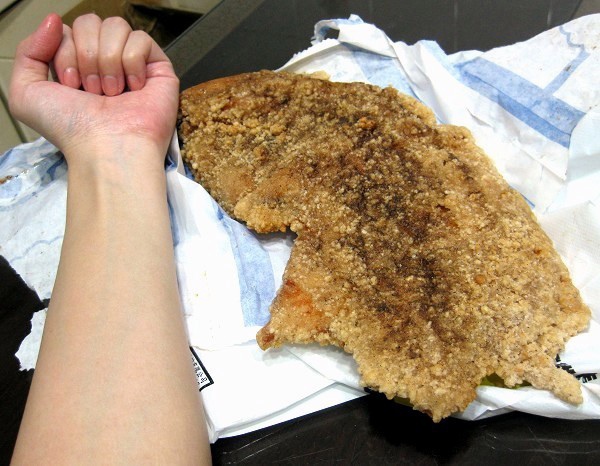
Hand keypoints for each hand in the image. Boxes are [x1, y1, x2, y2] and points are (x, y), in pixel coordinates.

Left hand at [9, 13, 178, 170]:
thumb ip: (29, 51)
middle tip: (93, 91)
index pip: (68, 29)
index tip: (71, 86)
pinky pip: (141, 39)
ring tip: (113, 92)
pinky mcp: (158, 69)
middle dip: (86, 55)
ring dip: (108, 61)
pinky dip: (131, 62)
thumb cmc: (71, 128)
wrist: (107, 146)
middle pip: (90, 22)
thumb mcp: (27, 92)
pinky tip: (134, 88)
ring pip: (116, 26)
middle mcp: (104, 63)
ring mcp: (132, 64)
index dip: (65, 52)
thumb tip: (55, 20)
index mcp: (77, 65)